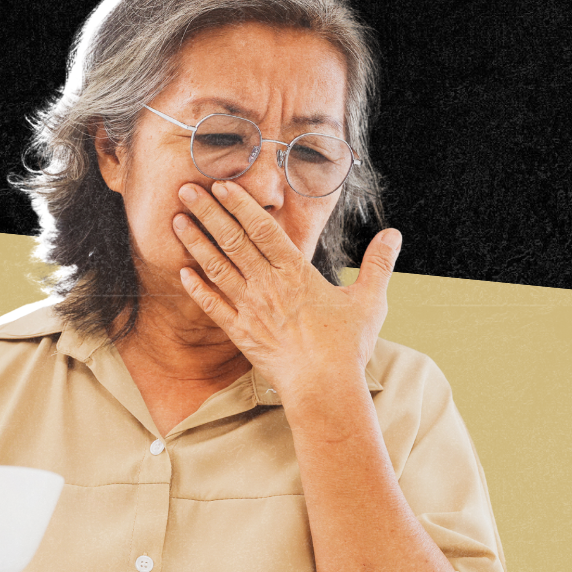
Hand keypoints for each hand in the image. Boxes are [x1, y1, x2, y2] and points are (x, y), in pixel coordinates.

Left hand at [173, 180, 401, 405]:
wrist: (323, 387)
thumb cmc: (347, 346)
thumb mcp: (370, 300)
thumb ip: (378, 264)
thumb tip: (394, 234)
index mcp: (296, 272)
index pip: (263, 228)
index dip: (240, 204)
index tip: (222, 185)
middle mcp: (268, 285)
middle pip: (233, 241)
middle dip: (208, 212)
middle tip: (186, 189)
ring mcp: (250, 309)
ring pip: (217, 268)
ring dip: (195, 242)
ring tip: (177, 220)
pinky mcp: (240, 333)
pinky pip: (213, 306)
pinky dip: (197, 289)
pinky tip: (182, 272)